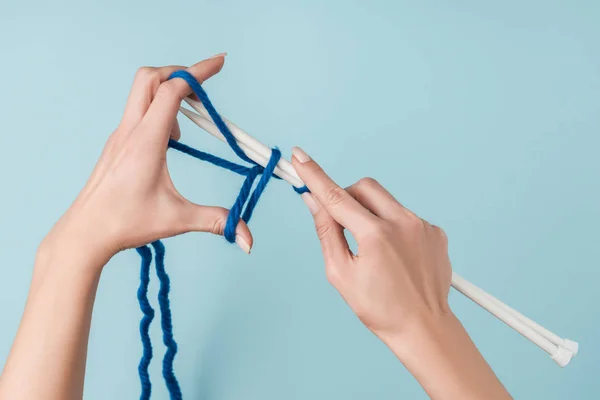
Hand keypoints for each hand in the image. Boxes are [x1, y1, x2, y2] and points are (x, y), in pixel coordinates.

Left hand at [45, 55, 252, 264]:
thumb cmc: (125, 223)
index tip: (220, 63)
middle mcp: (130, 131)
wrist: (85, 233)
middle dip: (180, 74)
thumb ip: (215, 220)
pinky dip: (158, 113)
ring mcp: (120, 135)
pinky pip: (137, 113)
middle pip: (150, 77)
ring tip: (185, 130)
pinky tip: (168, 144)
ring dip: (168, 95)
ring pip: (141, 93)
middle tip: (202, 92)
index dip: (199, 72)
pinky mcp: (117, 144)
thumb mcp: (177, 220)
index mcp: (146, 141)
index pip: (173, 90)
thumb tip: (246, 236)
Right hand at [291, 147, 510, 399]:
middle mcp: (402, 223)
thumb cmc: (379, 308)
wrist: (423, 328)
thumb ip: (326, 232)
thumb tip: (314, 202)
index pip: (336, 197)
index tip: (300, 156)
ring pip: (386, 201)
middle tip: (342, 223)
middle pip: (364, 187)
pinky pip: (405, 216)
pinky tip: (395, 256)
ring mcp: (422, 225)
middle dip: (347, 197)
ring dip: (371, 214)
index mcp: (375, 235)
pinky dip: (392, 227)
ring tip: (374, 250)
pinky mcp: (435, 231)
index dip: (314, 175)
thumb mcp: (341, 274)